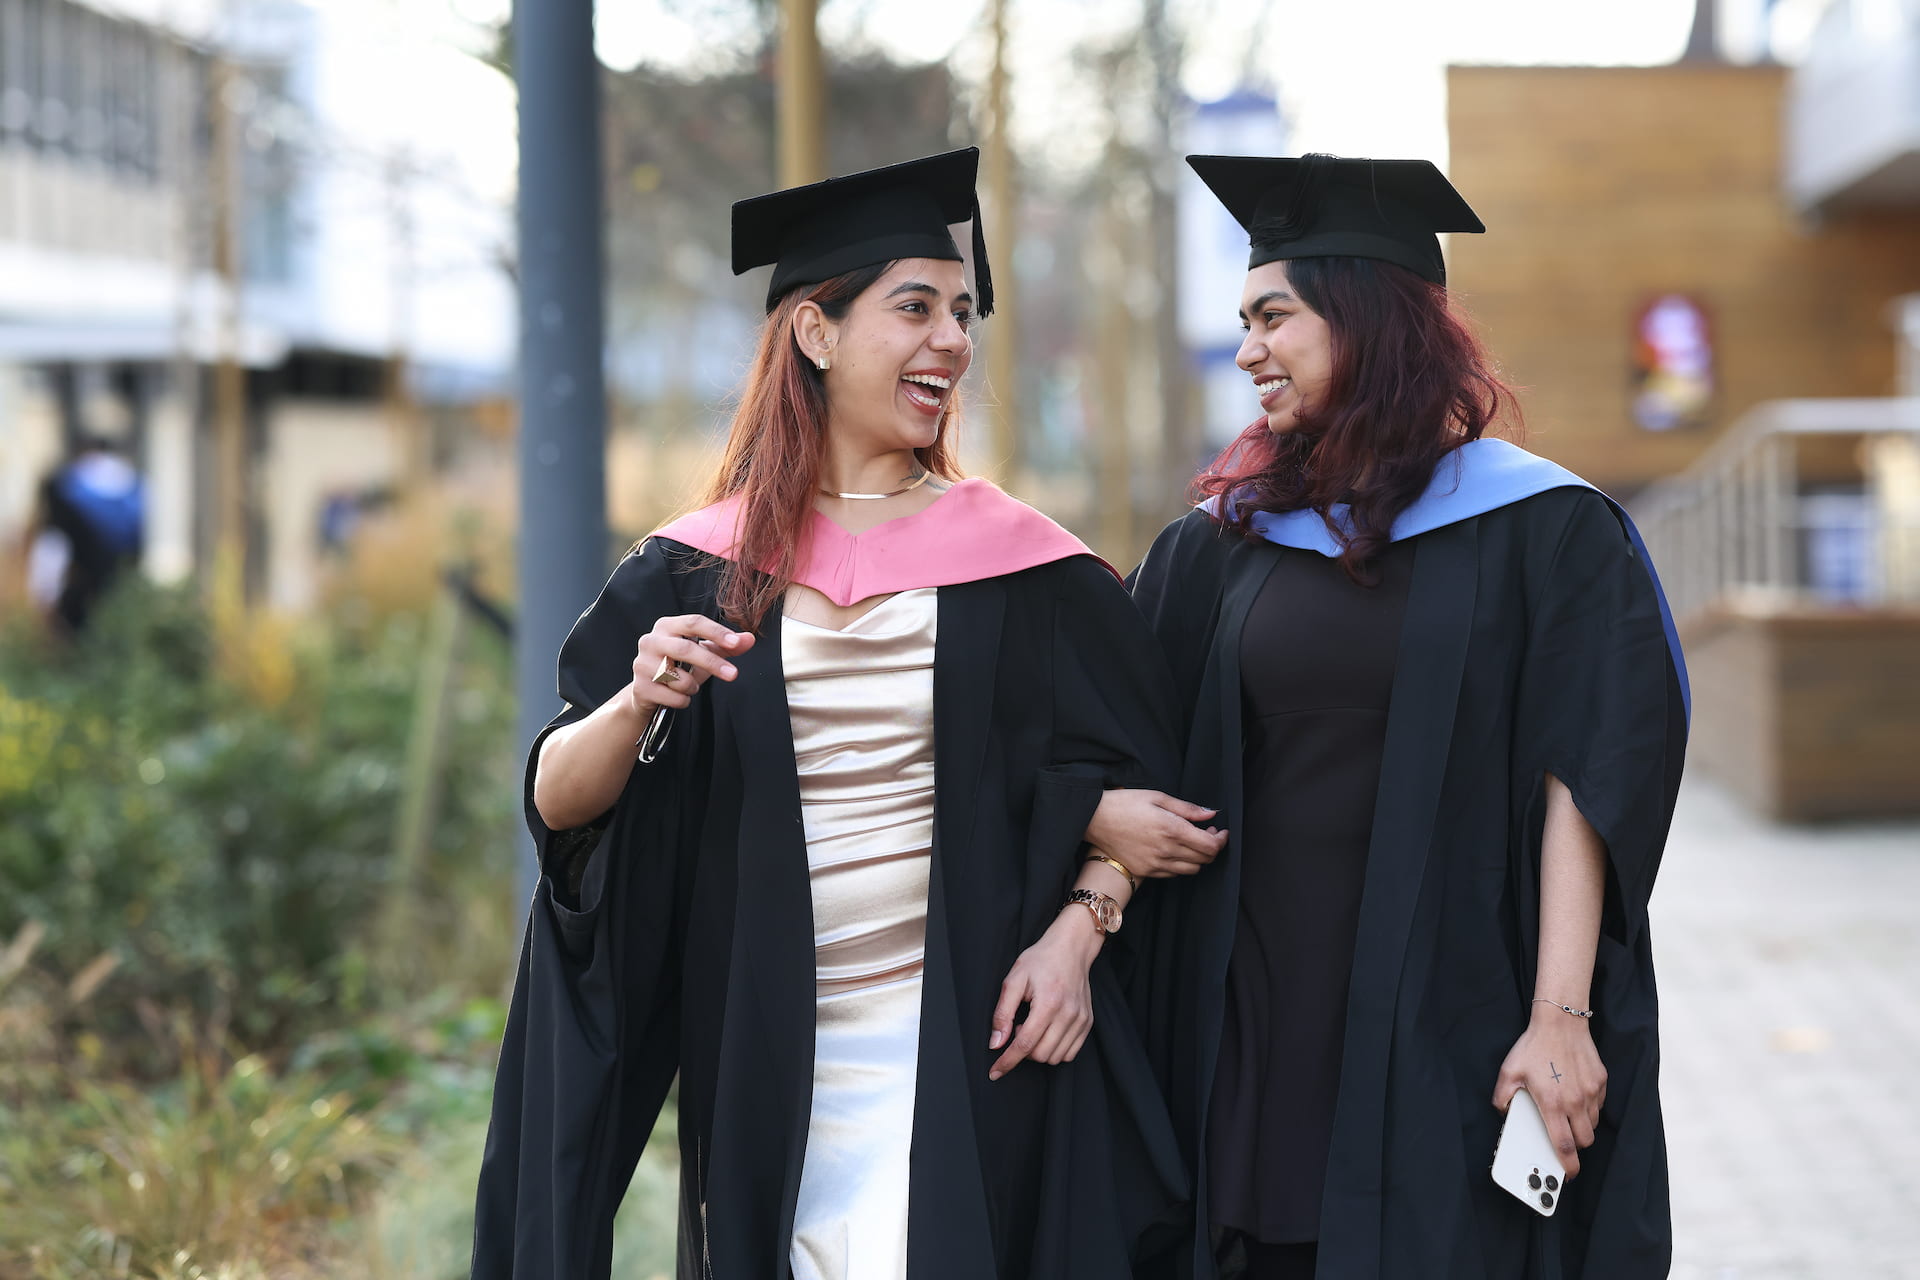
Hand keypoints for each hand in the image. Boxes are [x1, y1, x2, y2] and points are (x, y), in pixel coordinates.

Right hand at [628, 615, 754, 715]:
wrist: (647, 691)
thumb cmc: (678, 666)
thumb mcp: (703, 653)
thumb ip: (726, 647)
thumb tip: (750, 639)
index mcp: (666, 626)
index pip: (693, 622)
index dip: (716, 632)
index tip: (735, 643)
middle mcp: (650, 641)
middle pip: (685, 649)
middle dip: (712, 663)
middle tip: (734, 674)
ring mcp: (641, 664)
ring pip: (679, 678)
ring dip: (693, 686)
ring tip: (689, 686)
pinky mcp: (640, 687)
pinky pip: (673, 697)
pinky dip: (683, 700)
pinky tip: (677, 696)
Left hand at [986, 908, 1102, 1079]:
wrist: (1071, 948)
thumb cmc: (1041, 960)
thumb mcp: (1014, 980)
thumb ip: (1003, 1013)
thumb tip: (996, 1043)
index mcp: (1048, 1003)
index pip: (1024, 1045)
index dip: (1007, 1061)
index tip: (995, 1072)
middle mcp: (1068, 1015)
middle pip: (1041, 1055)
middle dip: (1024, 1050)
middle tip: (1020, 1027)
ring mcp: (1081, 1020)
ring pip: (1056, 1057)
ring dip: (1039, 1050)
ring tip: (1034, 1026)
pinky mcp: (1087, 1023)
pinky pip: (1070, 1053)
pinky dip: (1055, 1050)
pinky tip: (1047, 1031)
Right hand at [1084, 789, 1225, 878]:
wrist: (1094, 819)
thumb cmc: (1125, 803)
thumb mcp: (1157, 797)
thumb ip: (1187, 808)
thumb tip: (1211, 814)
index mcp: (1172, 829)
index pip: (1210, 845)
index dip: (1221, 840)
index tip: (1220, 831)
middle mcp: (1166, 850)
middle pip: (1205, 859)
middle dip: (1212, 847)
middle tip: (1208, 833)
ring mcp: (1155, 864)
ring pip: (1192, 870)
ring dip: (1198, 858)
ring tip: (1192, 843)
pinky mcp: (1145, 872)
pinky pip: (1173, 874)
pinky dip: (1181, 864)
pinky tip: (1175, 851)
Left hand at [1493, 1004, 1606, 1179]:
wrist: (1560, 1021)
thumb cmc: (1534, 1046)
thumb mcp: (1509, 1071)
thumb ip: (1502, 1097)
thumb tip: (1503, 1112)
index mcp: (1553, 1104)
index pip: (1564, 1146)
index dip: (1567, 1166)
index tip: (1567, 1175)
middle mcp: (1576, 1102)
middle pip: (1584, 1140)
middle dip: (1575, 1147)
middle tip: (1564, 1141)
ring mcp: (1592, 1092)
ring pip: (1593, 1124)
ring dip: (1582, 1127)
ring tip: (1567, 1116)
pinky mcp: (1601, 1082)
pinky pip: (1599, 1105)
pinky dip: (1590, 1108)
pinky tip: (1576, 1096)